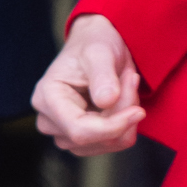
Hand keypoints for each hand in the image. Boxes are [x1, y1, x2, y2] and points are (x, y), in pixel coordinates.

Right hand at [33, 14, 145, 156]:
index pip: (79, 130)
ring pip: (107, 143)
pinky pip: (113, 143)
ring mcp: (64, 134)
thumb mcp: (100, 52)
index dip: (112, 127)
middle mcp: (49, 121)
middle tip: (132, 79)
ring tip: (127, 84)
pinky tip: (124, 98)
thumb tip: (106, 101)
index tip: (139, 111)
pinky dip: (126, 123)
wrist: (97, 44)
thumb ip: (103, 75)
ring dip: (126, 117)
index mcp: (47, 98)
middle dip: (123, 113)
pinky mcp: (81, 140)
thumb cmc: (95, 43)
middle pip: (95, 138)